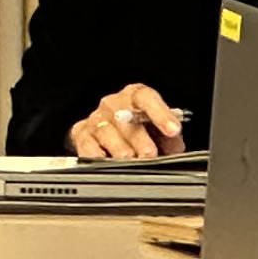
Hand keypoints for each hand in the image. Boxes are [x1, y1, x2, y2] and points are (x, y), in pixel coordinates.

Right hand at [67, 82, 186, 158]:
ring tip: (131, 160)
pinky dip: (96, 154)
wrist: (113, 132)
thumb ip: (169, 137)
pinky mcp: (82, 134)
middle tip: (150, 154)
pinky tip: (107, 161)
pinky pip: (87, 144)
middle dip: (139, 138)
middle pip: (124, 117)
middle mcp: (113, 104)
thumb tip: (175, 149)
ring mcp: (96, 119)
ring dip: (120, 148)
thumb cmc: (140, 129)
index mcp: (135, 96)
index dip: (160, 113)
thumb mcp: (160, 130)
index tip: (173, 130)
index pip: (146, 98)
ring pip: (105, 132)